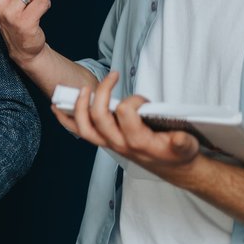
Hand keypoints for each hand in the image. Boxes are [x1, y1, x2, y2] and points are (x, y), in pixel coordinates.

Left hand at [60, 70, 200, 175]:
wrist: (172, 167)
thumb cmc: (178, 153)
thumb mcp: (187, 147)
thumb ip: (182, 142)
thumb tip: (178, 138)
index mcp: (139, 142)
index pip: (126, 113)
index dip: (133, 100)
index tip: (143, 99)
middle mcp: (119, 143)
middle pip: (99, 116)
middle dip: (102, 93)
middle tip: (112, 76)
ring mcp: (109, 143)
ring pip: (84, 126)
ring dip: (79, 106)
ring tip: (81, 88)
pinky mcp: (104, 142)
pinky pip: (79, 132)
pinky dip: (65, 120)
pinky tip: (57, 107)